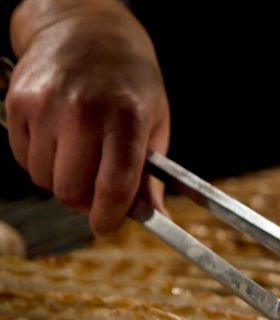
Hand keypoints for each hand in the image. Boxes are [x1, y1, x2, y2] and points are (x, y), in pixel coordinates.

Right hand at [6, 0, 169, 234]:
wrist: (86, 30)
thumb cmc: (129, 82)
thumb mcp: (155, 123)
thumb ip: (152, 176)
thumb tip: (158, 219)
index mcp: (126, 118)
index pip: (114, 186)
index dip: (110, 216)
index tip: (108, 225)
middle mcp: (82, 111)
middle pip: (71, 190)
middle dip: (85, 202)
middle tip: (97, 193)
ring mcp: (45, 105)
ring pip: (44, 179)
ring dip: (62, 180)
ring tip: (80, 159)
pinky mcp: (17, 103)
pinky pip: (23, 159)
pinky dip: (41, 162)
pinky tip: (59, 142)